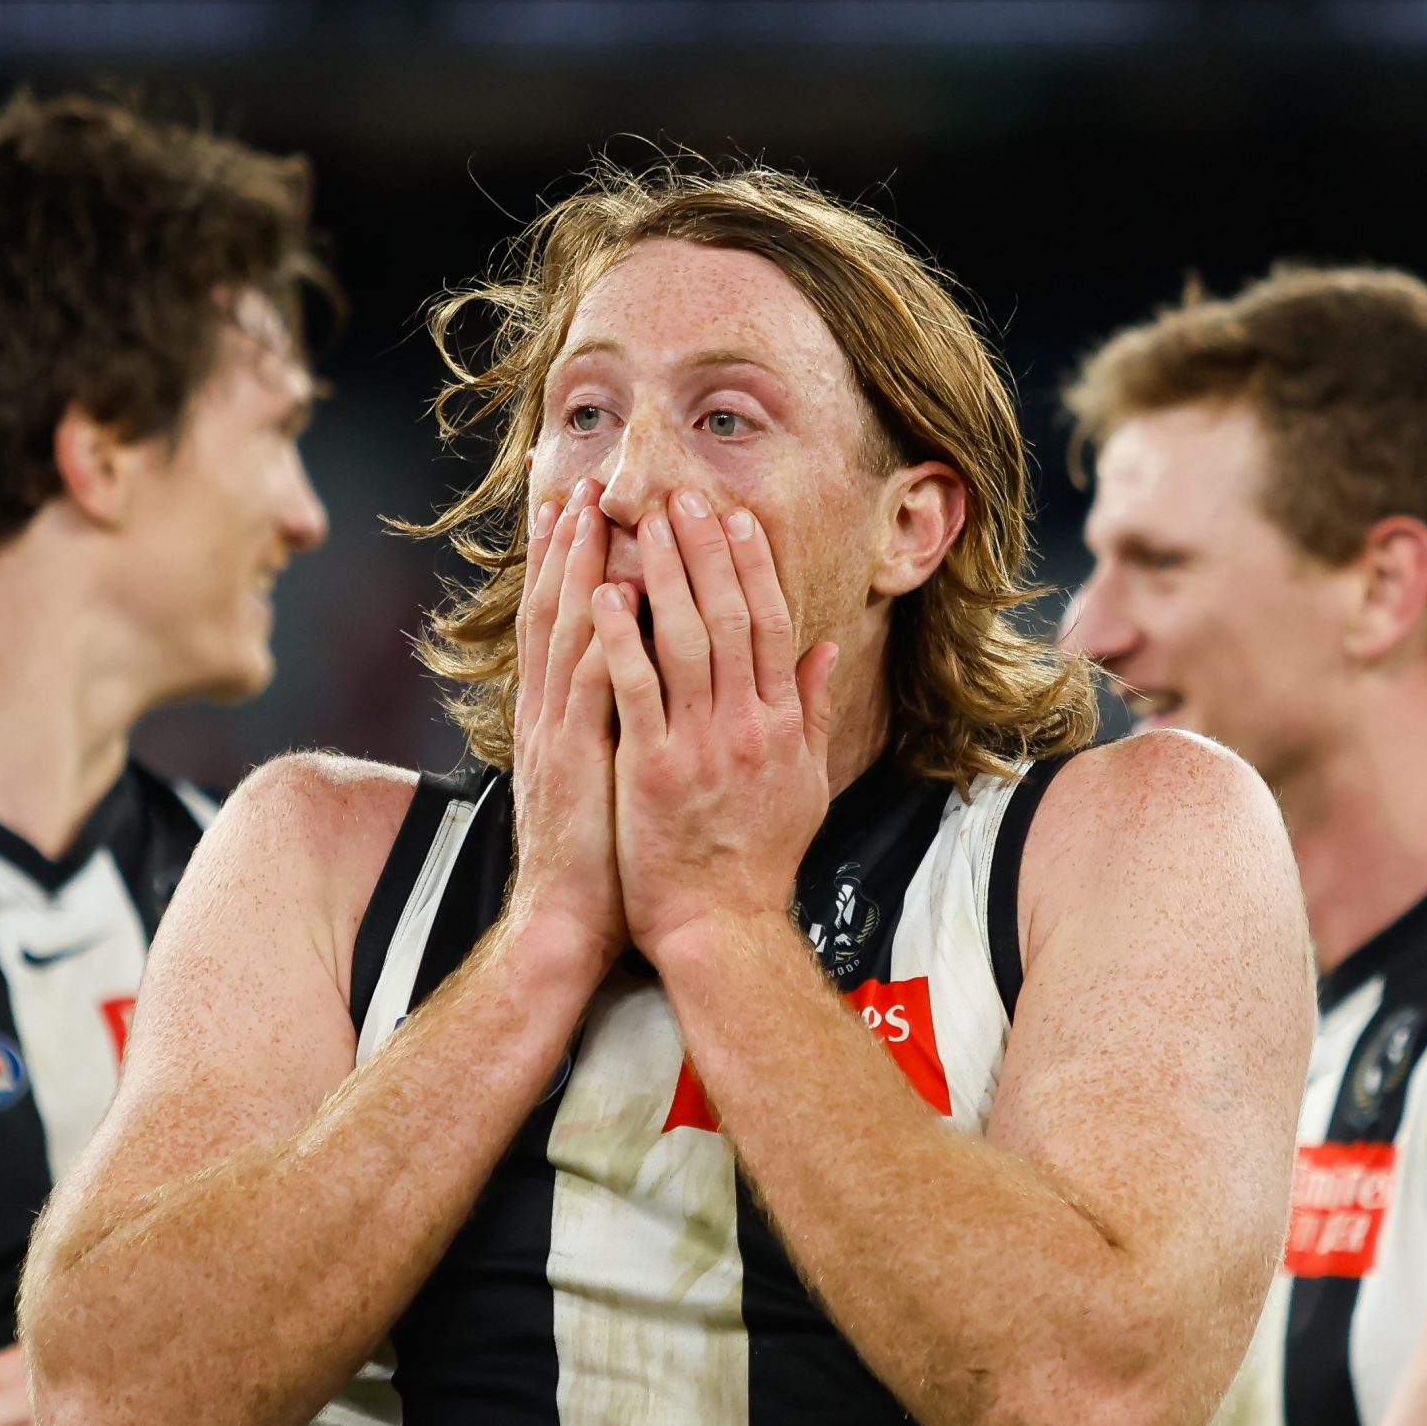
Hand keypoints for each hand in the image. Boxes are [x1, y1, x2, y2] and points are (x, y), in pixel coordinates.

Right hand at [504, 477, 628, 971]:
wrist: (567, 923)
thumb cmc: (599, 853)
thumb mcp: (607, 772)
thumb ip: (618, 718)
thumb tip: (635, 675)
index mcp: (557, 713)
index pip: (561, 620)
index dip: (566, 561)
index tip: (577, 504)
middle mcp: (547, 712)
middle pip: (552, 610)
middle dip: (564, 544)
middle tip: (577, 481)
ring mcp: (556, 734)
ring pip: (565, 634)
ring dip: (577, 571)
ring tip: (590, 513)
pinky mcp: (575, 762)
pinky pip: (590, 688)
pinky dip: (602, 639)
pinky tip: (616, 597)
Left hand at [590, 489, 839, 965]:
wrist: (720, 927)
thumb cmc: (757, 860)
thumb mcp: (805, 784)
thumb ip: (814, 712)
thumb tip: (825, 650)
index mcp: (781, 724)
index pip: (772, 625)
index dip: (754, 566)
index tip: (735, 519)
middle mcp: (747, 725)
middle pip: (730, 617)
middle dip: (704, 551)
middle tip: (682, 498)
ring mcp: (699, 745)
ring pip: (683, 640)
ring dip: (662, 576)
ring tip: (639, 525)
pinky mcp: (652, 769)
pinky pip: (635, 690)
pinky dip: (620, 638)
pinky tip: (602, 595)